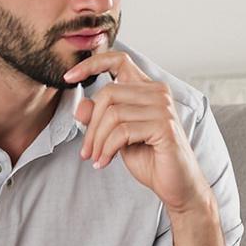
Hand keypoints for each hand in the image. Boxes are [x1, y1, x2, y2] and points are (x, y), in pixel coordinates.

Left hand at [62, 49, 206, 213]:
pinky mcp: (163, 126)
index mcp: (147, 89)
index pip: (118, 60)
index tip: (69, 77)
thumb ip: (101, 118)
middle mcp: (158, 92)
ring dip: (97, 140)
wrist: (176, 185)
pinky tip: (104, 162)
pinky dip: (107, 149)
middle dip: (91, 125)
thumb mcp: (117, 136)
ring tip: (96, 158)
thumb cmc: (150, 158)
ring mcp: (163, 108)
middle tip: (86, 150)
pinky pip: (122, 132)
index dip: (92, 64)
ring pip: (112, 114)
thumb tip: (80, 107)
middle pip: (108, 93)